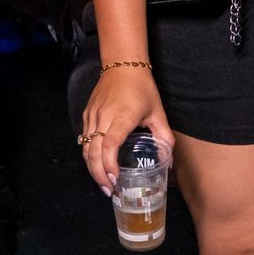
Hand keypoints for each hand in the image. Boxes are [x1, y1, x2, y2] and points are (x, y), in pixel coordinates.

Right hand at [80, 69, 174, 194]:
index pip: (109, 144)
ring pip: (86, 147)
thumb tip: (169, 161)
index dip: (109, 165)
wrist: (122, 65)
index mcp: (122, 117)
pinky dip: (89, 155)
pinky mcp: (87, 114)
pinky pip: (84, 138)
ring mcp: (93, 115)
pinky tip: (97, 165)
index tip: (114, 180)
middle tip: (109, 190)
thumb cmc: (142, 88)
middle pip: (94, 152)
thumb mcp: (158, 112)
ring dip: (92, 167)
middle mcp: (104, 117)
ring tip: (103, 183)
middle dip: (98, 174)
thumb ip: (164, 138)